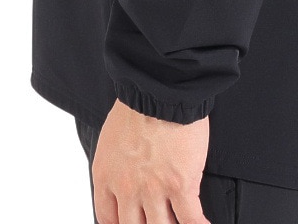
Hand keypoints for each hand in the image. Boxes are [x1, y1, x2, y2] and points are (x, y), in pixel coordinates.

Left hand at [92, 98, 211, 223]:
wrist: (160, 88)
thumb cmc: (138, 103)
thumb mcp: (111, 138)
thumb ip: (116, 163)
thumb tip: (127, 173)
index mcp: (106, 176)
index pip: (107, 218)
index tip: (130, 221)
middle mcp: (127, 189)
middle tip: (155, 219)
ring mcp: (153, 190)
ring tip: (178, 221)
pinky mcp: (180, 185)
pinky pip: (190, 219)